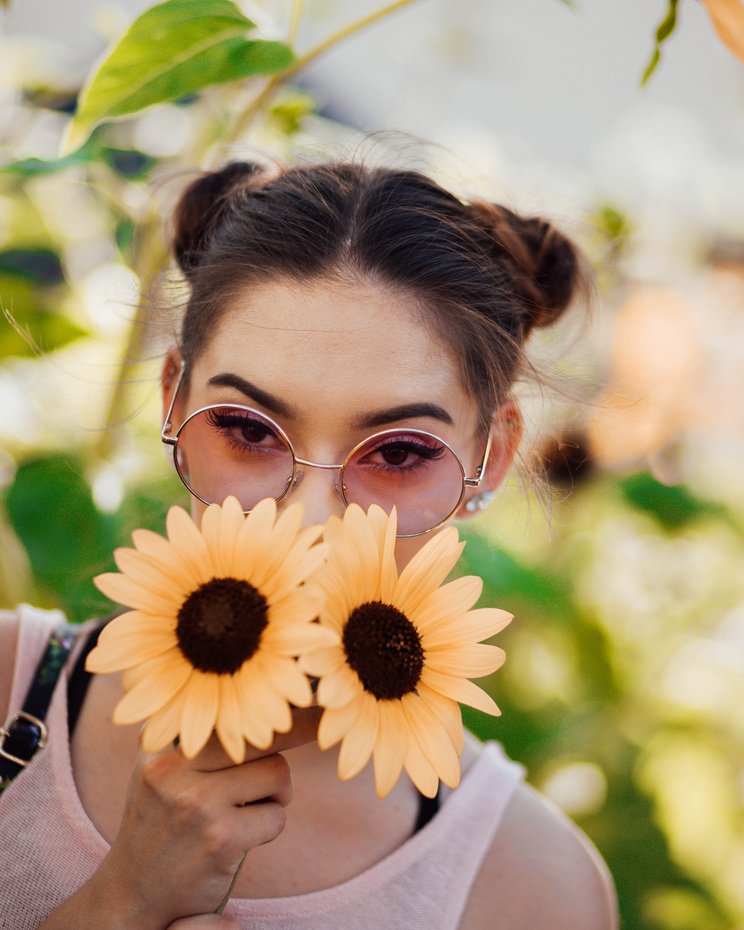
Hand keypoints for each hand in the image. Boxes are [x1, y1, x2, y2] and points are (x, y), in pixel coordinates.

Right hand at [91, 706, 320, 929]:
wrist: (131, 894)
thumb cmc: (160, 822)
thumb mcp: (159, 770)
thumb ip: (191, 734)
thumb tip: (247, 696)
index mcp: (161, 746)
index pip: (229, 714)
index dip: (268, 706)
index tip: (309, 694)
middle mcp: (175, 768)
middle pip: (261, 737)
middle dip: (288, 744)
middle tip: (289, 753)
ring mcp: (197, 803)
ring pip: (278, 773)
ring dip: (274, 795)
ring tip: (247, 809)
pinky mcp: (220, 838)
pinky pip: (277, 817)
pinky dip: (268, 829)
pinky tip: (240, 840)